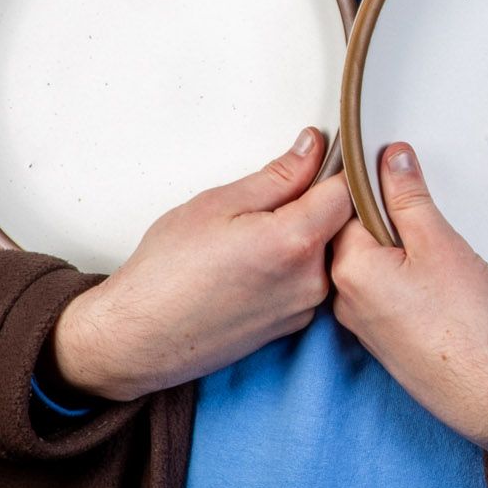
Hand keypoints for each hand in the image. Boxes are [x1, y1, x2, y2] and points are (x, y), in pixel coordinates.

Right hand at [48, 127, 355, 401]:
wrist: (140, 337)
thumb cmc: (166, 273)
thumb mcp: (218, 204)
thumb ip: (278, 175)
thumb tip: (313, 149)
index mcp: (295, 241)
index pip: (347, 191)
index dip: (335, 170)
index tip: (321, 159)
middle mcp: (311, 280)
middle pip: (338, 224)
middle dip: (313, 206)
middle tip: (265, 206)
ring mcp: (305, 308)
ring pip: (323, 254)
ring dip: (300, 239)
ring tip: (249, 241)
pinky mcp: (294, 325)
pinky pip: (308, 282)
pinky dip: (290, 268)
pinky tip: (250, 269)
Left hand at [329, 144, 487, 458]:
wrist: (487, 390)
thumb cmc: (465, 326)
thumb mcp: (439, 242)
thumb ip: (409, 196)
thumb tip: (391, 159)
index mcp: (349, 268)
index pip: (345, 206)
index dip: (374, 185)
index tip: (397, 172)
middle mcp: (344, 297)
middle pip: (356, 234)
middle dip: (390, 219)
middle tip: (429, 221)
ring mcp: (360, 320)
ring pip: (372, 263)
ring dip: (401, 250)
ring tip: (438, 256)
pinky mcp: (381, 336)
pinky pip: (382, 290)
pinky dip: (405, 277)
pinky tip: (436, 283)